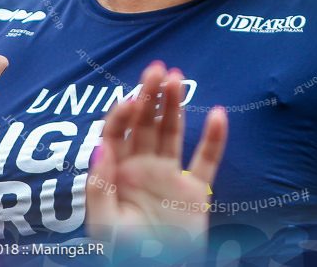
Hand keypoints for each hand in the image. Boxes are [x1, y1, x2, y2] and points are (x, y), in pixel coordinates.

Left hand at [87, 62, 227, 248]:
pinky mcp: (195, 192)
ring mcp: (169, 178)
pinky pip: (206, 160)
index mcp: (116, 175)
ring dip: (174, 106)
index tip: (133, 98)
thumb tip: (100, 147)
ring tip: (177, 78)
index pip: (116, 134)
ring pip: (172, 133)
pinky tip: (217, 114)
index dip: (123, 114)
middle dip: (150, 96)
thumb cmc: (124, 256)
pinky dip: (214, 138)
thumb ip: (99, 187)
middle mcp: (142, 170)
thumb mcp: (104, 225)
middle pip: (145, 125)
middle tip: (157, 69)